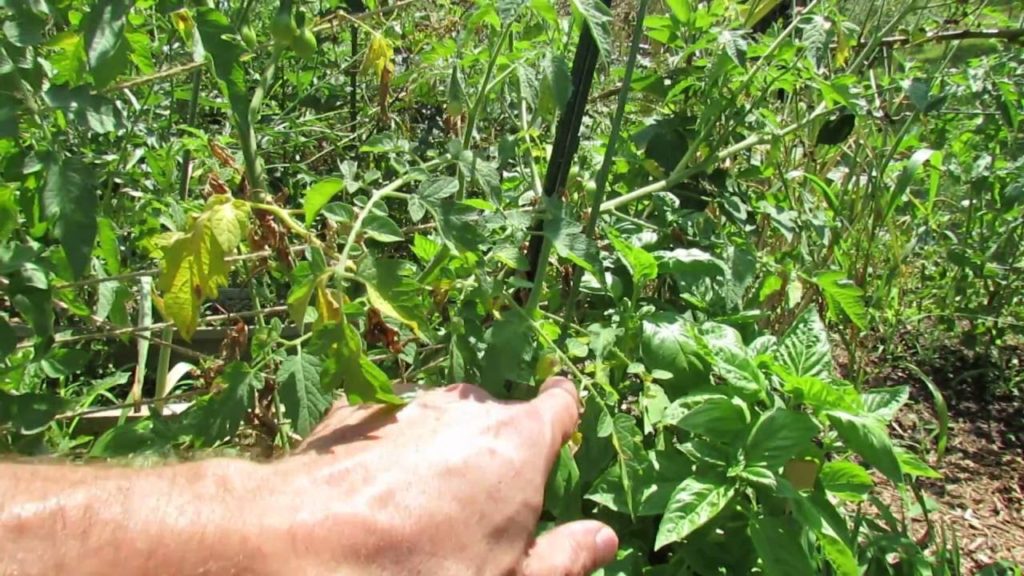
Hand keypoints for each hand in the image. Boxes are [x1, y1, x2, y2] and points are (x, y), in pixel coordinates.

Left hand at [254, 377, 618, 574]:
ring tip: (418, 507)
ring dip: (440, 448)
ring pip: (441, 419)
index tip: (555, 436)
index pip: (560, 404)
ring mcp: (409, 402)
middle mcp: (467, 408)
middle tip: (478, 508)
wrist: (300, 549)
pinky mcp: (356, 409)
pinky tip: (372, 493)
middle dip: (495, 450)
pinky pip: (390, 423)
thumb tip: (602, 537)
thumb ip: (563, 558)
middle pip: (498, 417)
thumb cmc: (418, 573)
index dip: (561, 417)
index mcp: (518, 442)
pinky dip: (390, 447)